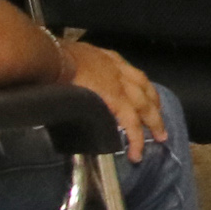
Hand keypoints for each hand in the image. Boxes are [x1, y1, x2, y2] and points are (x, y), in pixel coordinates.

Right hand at [56, 36, 165, 160]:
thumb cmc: (51, 56)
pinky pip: (130, 123)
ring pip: (144, 105)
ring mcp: (119, 84)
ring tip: (159, 138)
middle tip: (159, 121)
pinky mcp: (116, 99)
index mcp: (107, 58)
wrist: (51, 56)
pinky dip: (135, 138)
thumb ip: (78, 70)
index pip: (131, 73)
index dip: (141, 88)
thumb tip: (70, 81)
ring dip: (153, 122)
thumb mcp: (71, 57)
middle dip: (154, 105)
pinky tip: (136, 153)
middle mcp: (118, 69)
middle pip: (144, 88)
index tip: (148, 99)